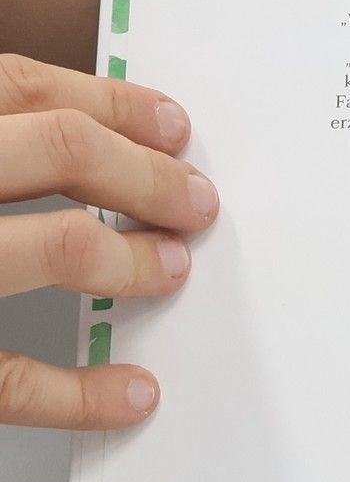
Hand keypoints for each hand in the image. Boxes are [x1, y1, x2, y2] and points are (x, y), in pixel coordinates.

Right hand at [0, 55, 215, 428]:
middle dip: (146, 175)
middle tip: (198, 204)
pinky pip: (8, 379)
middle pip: (57, 148)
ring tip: (172, 270)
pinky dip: (79, 391)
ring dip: (131, 257)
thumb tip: (100, 158)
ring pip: (52, 245)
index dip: (111, 104)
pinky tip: (132, 392)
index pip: (24, 88)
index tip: (176, 127)